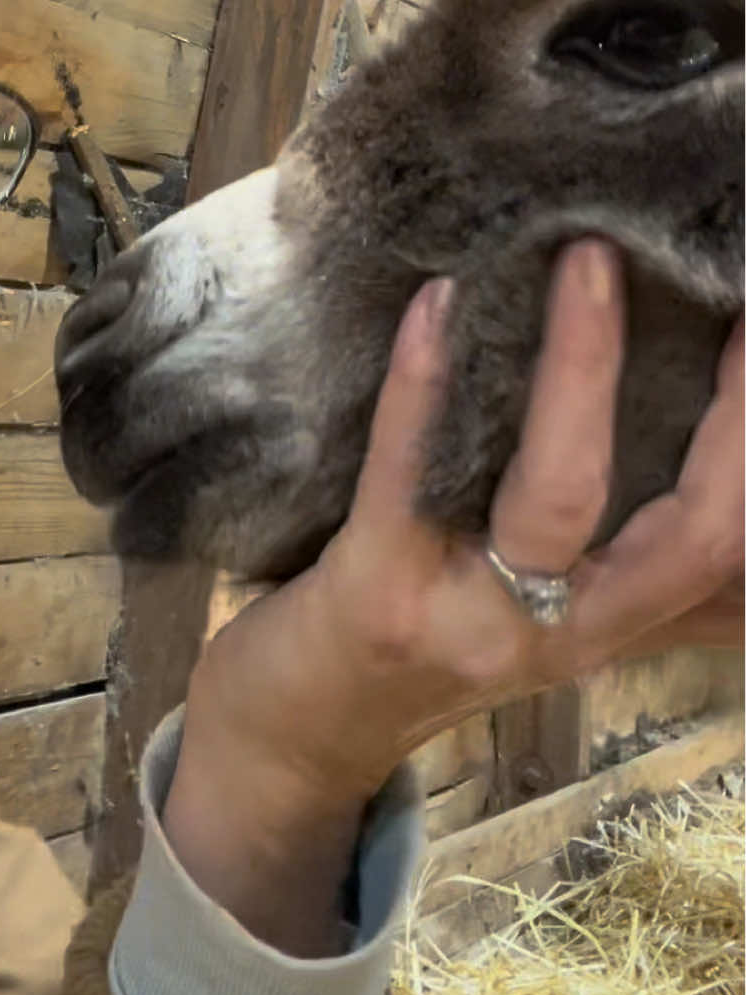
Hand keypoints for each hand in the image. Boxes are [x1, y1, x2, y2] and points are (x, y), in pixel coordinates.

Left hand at [163, 241, 743, 953]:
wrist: (293, 734)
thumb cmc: (421, 640)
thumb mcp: (540, 609)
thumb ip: (620, 553)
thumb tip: (708, 477)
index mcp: (614, 623)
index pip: (725, 541)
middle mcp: (566, 634)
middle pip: (688, 533)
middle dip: (730, 413)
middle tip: (726, 290)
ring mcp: (473, 620)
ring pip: (557, 496)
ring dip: (580, 367)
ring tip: (588, 261)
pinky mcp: (378, 595)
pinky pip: (412, 474)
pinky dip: (425, 382)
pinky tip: (435, 303)